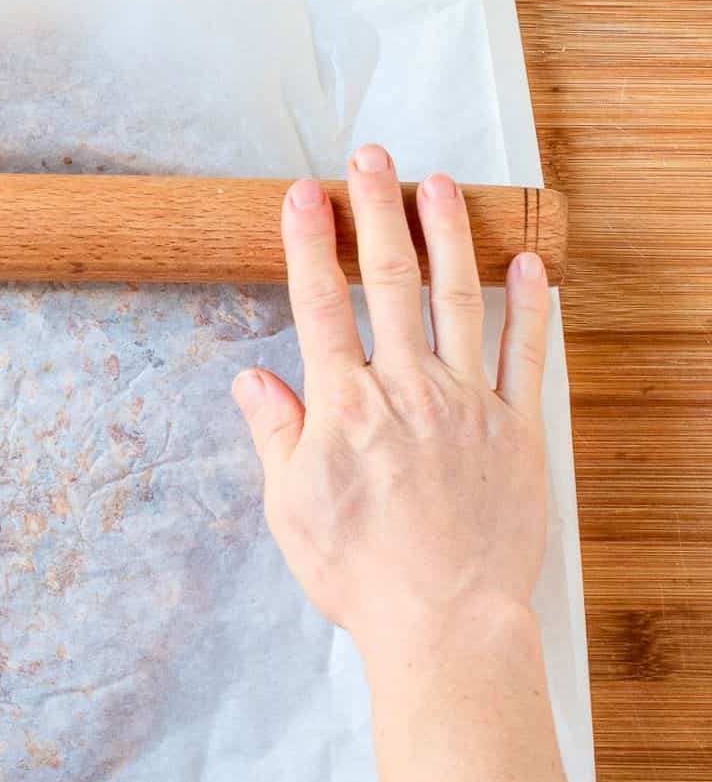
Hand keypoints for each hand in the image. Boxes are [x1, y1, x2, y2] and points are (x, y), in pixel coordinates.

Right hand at [232, 144, 549, 661]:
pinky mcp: (516, 429)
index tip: (302, 194)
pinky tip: (528, 263)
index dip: (309, 241)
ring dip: (447, 236)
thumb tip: (250, 378)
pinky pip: (525, 355)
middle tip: (373, 158)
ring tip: (440, 184)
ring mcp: (467, 403)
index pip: (320, 302)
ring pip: (458, 298)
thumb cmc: (359, 572)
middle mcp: (406, 388)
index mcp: (345, 405)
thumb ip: (274, 433)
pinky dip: (530, 306)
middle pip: (391, 280)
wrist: (443, 624)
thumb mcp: (290, 507)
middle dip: (378, 211)